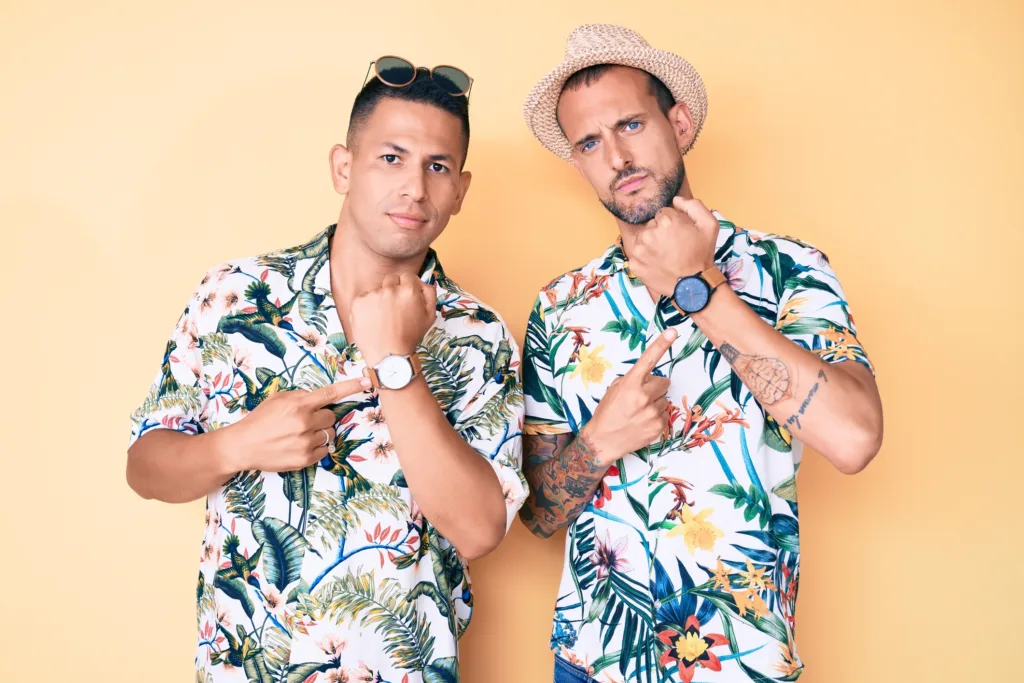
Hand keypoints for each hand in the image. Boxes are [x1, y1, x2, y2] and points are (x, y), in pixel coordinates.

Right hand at [220, 377, 370, 472]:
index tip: (366, 381)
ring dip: (319, 433)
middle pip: (331, 417)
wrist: (243, 446)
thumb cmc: (260, 420)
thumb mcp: (278, 399)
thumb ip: (300, 396)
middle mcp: (304, 423)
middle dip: (322, 418)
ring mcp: (305, 442)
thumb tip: (318, 398)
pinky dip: (316, 447)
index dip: (351, 387)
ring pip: (329, 434)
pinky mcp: (305, 459)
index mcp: (299, 405)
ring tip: (299, 434)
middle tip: (304, 421)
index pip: (330, 394)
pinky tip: (299, 445)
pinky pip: (324, 450)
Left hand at [350, 272, 436, 365]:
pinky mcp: (358, 302)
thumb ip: (429, 293)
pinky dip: (367, 307)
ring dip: (380, 299)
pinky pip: (364, 298)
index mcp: (409, 290)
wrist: (388, 356)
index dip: (407, 287)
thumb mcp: (430, 316)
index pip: (407, 276)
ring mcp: (373, 295)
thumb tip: (423, 280)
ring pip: (377, 290)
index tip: (404, 299)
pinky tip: (372, 320)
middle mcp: (390, 289)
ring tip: (383, 319)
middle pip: (391, 279)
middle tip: (393, 310)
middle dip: (393, 291)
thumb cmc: (410, 337)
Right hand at [582, 328, 677, 464]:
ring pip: (665, 399)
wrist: (603, 441)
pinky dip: (656, 416)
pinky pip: (665, 414)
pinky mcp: (659, 426)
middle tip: (641, 396)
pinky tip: (642, 422)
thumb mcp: (614, 390)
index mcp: (630, 383)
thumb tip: (648, 377)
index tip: (673, 332)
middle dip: (655, 386)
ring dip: (655, 402)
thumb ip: (632, 379)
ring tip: (639, 412)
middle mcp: (643, 396)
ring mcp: (652, 412)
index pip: (649, 359)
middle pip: (663, 382)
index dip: (662, 343)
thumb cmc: (606, 413)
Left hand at [626, 197, 719, 296]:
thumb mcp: (709, 225)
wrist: (693, 285)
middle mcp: (649, 233)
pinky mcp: (635, 264)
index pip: (663, 214)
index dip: (673, 223)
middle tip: (674, 247)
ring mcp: (640, 250)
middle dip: (661, 233)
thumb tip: (675, 200)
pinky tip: (658, 265)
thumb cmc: (702, 255)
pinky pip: (637, 256)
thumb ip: (694, 205)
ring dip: (652, 245)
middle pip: (652, 226)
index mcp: (666, 221)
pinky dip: (645, 259)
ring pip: (643, 240)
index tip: (680, 235)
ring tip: (666, 256)